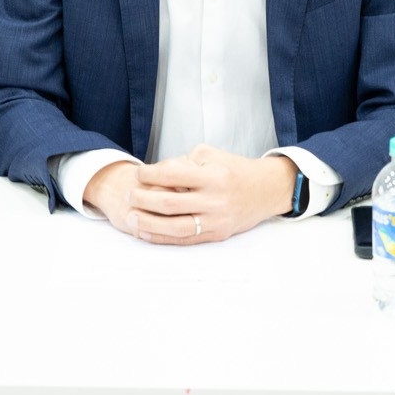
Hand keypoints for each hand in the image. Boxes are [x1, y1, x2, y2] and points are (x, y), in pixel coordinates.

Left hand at [89, 145, 295, 244]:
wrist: (265, 190)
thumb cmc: (234, 169)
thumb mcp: (210, 155)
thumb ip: (183, 163)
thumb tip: (155, 174)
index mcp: (213, 177)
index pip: (173, 176)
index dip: (150, 175)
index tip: (139, 173)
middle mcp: (215, 201)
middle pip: (170, 204)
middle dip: (143, 199)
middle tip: (128, 195)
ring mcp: (216, 220)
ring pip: (175, 227)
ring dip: (148, 223)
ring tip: (131, 216)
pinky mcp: (217, 234)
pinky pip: (185, 239)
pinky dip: (162, 237)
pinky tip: (145, 232)